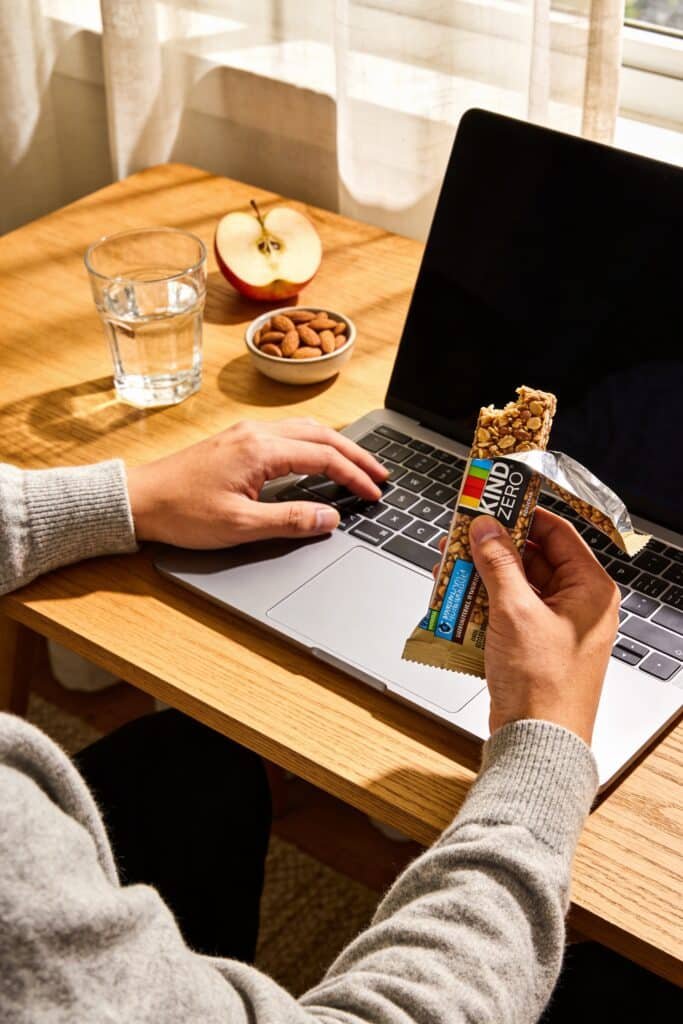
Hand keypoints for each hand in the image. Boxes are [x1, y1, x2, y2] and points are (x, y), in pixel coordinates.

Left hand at [126, 418, 386, 547]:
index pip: (323, 457)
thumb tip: (329, 517)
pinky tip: (317, 458)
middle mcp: (256, 433)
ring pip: (304, 430)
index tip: (373, 494)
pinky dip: (314, 444)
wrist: (139, 499)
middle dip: (355, 454)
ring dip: (335, 446)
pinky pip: (287, 433)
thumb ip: (289, 520)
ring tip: (357, 465)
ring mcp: (245, 433)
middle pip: (320, 435)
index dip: (354, 476)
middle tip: (380, 475)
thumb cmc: (182, 513)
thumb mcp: (240, 526)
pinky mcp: (236, 441)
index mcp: (261, 450)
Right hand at [436, 510, 618, 743]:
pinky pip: (508, 610)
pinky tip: (457, 596)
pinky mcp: (534, 645)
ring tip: (452, 563)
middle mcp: (578, 606)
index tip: (493, 501)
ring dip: (483, 574)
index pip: (557, 533)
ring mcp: (556, 626)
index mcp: (590, 591)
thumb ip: (499, 563)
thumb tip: (486, 529)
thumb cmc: (543, 687)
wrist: (536, 743)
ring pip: (516, 584)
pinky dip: (484, 602)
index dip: (522, 514)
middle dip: (493, 547)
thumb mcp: (515, 612)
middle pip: (532, 557)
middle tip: (463, 533)